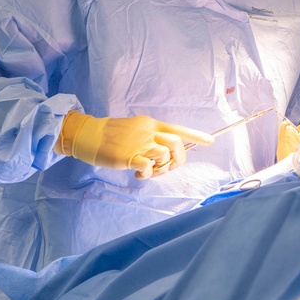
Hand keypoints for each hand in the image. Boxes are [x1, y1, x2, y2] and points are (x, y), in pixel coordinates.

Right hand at [56, 111, 214, 179]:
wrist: (88, 134)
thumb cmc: (112, 135)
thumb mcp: (135, 130)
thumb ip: (151, 138)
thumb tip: (165, 153)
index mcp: (151, 124)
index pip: (178, 129)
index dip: (196, 136)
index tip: (211, 141)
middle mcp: (149, 132)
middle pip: (177, 144)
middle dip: (178, 159)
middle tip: (167, 168)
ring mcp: (139, 144)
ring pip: (164, 156)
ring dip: (161, 169)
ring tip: (148, 172)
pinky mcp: (128, 156)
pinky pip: (148, 167)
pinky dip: (147, 174)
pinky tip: (138, 174)